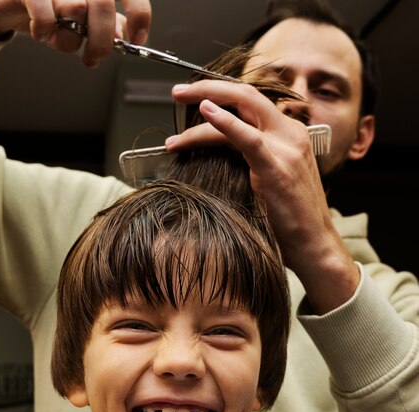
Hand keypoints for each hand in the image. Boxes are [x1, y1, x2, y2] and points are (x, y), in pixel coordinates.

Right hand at [0, 0, 150, 66]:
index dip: (138, 15)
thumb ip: (108, 24)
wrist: (9, 3)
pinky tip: (41, 34)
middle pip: (104, 6)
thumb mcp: (85, 18)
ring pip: (76, 12)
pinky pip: (45, 15)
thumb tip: (124, 37)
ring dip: (69, 39)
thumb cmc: (50, 9)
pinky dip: (45, 31)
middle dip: (102, 43)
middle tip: (93, 59)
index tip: (136, 40)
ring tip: (57, 38)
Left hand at [166, 81, 359, 313]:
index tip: (193, 96)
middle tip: (178, 92)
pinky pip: (248, 137)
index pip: (251, 102)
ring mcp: (286, 147)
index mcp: (290, 134)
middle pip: (245, 95)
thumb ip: (254, 159)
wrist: (313, 244)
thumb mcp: (273, 179)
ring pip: (241, 109)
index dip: (220, 93)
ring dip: (204, 103)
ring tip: (177, 109)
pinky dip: (225, 122)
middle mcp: (291, 133)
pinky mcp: (277, 167)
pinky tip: (206, 112)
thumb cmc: (290, 219)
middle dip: (208, 87)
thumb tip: (221, 154)